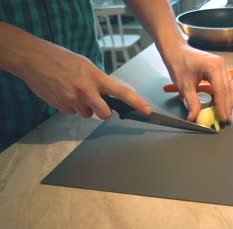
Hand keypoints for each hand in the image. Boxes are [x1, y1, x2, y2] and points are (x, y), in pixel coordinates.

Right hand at [19, 43, 151, 118]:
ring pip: (87, 114)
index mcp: (96, 77)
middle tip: (99, 104)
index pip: (122, 92)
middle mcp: (87, 91)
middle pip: (105, 114)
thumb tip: (108, 93)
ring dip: (84, 107)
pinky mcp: (61, 106)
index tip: (147, 110)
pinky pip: (72, 112)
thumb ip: (98, 80)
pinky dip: (70, 106)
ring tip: (73, 90)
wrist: (33, 59)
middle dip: (104, 112)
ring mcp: (73, 100)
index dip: (137, 103)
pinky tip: (63, 92)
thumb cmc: (61, 58)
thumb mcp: (86, 65)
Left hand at [162, 44, 232, 121]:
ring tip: (225, 114)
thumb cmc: (178, 63)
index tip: (223, 118)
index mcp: (213, 67)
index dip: (222, 106)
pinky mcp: (219, 68)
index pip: (221, 91)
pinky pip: (225, 83)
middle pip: (228, 89)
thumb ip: (192, 102)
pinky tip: (222, 103)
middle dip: (227, 106)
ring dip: (228, 101)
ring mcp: (221, 66)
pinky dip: (225, 94)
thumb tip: (194, 117)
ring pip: (229, 87)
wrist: (175, 50)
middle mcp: (221, 65)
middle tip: (226, 119)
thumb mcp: (184, 85)